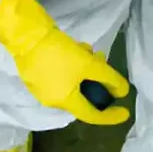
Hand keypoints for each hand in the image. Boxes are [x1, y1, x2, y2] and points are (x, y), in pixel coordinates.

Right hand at [0, 0, 129, 124]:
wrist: (26, 35)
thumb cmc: (59, 54)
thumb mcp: (90, 65)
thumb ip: (109, 79)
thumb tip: (122, 92)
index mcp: (63, 102)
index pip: (91, 115)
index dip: (110, 116)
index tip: (126, 112)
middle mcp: (51, 99)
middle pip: (83, 95)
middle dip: (97, 79)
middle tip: (102, 62)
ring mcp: (42, 86)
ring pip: (74, 82)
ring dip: (86, 68)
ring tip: (91, 51)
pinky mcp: (37, 73)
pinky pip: (62, 74)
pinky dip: (74, 65)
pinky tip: (78, 48)